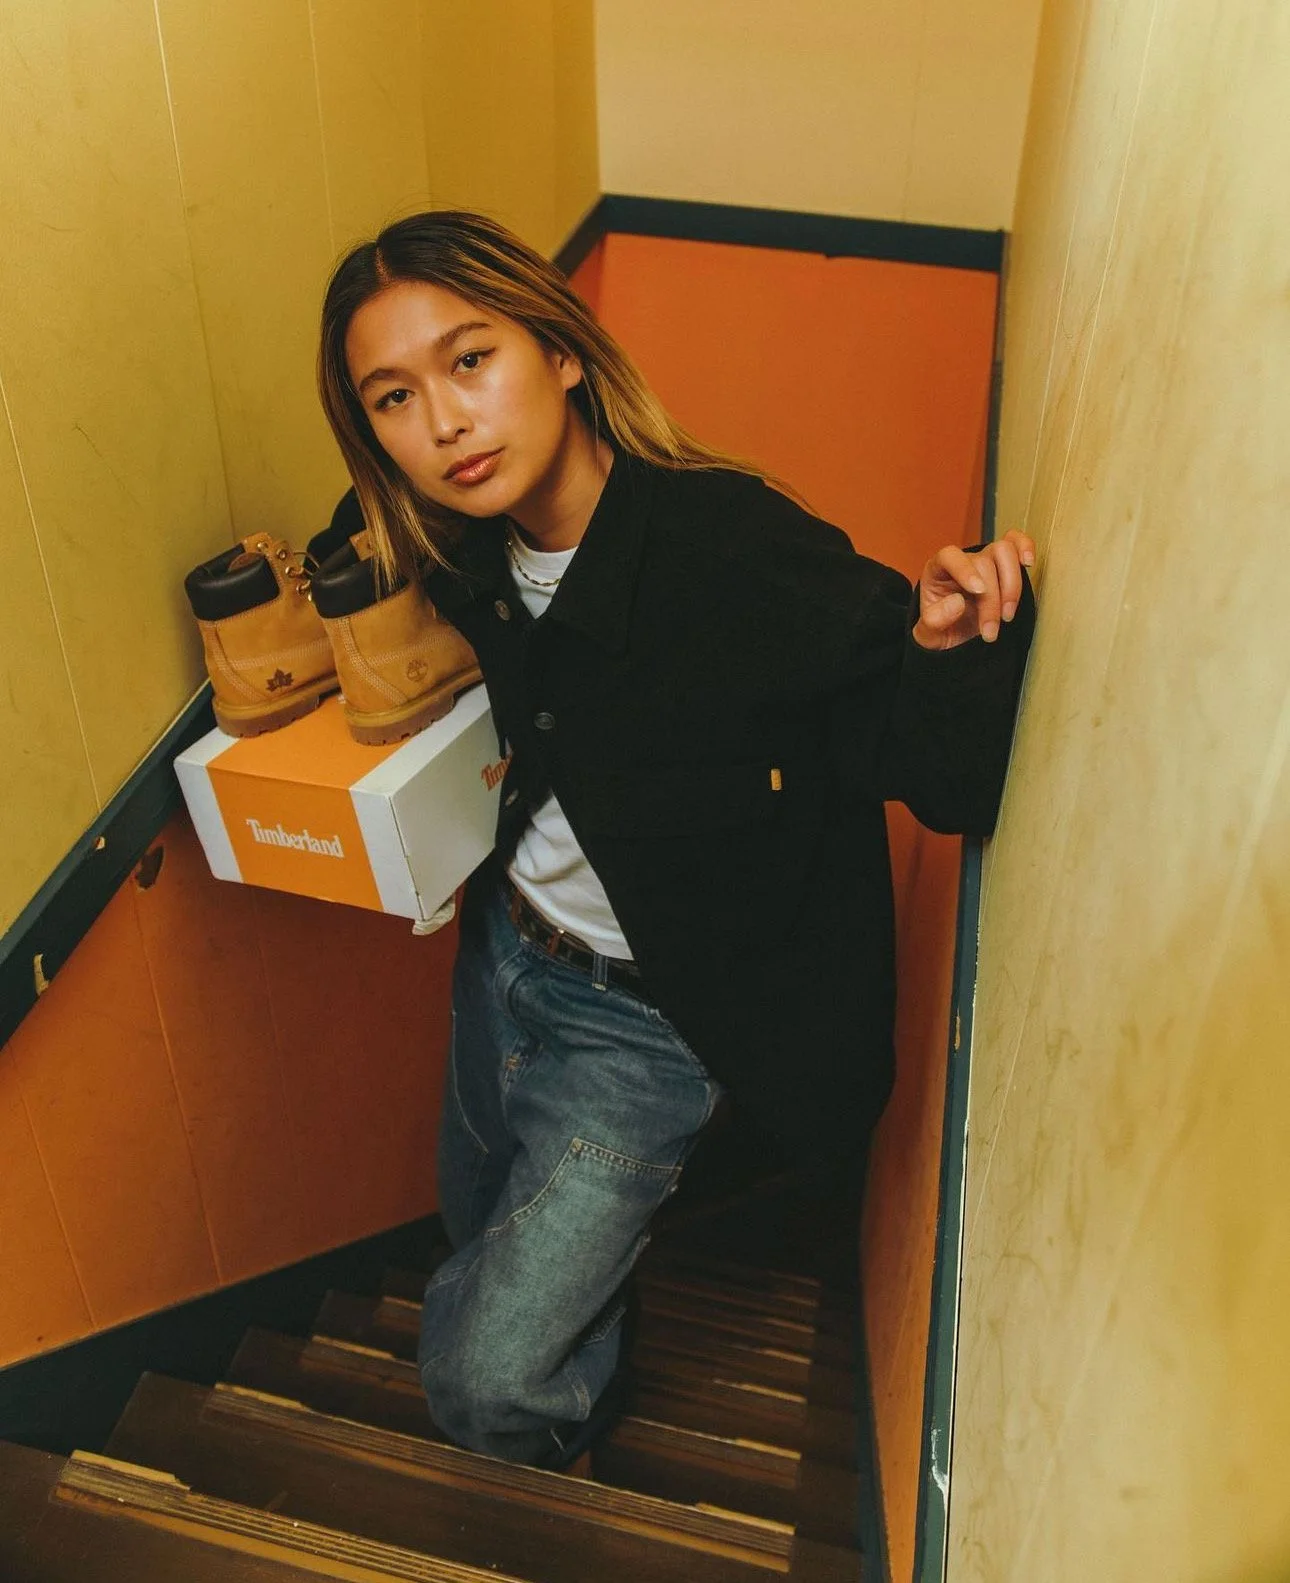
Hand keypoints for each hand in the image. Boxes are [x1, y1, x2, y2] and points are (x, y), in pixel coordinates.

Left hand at [912, 530, 1035, 650]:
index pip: (950, 556)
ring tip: (1007, 616)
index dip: (965, 570)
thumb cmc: (941, 634)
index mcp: (937, 571)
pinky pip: (1016, 544)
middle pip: (984, 563)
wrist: (958, 642)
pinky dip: (1026, 549)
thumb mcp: (928, 636)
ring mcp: (986, 560)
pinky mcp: (1005, 566)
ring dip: (1012, 586)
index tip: (977, 591)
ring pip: (1005, 552)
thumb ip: (934, 621)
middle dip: (991, 601)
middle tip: (990, 632)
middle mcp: (963, 561)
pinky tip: (1028, 563)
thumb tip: (958, 602)